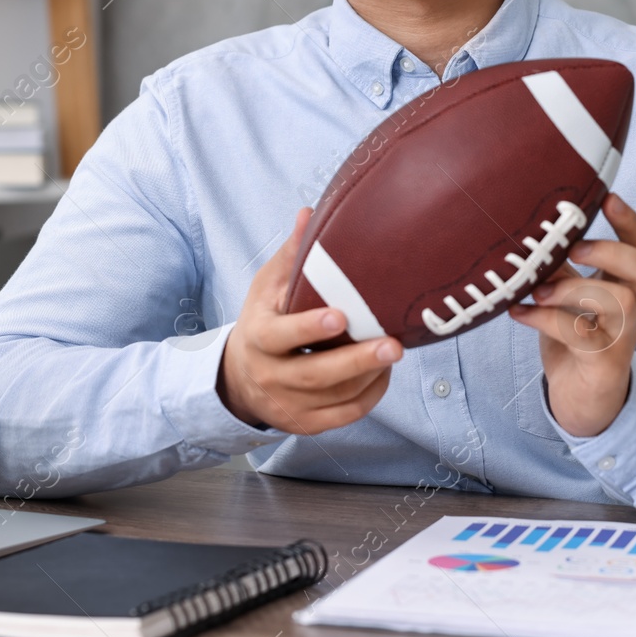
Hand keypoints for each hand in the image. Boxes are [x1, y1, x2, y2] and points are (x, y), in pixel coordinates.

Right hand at [217, 207, 403, 433]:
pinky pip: (343, 416)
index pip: (281, 337)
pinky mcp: (305, 424)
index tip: (340, 317)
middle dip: (357, 360)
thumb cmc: (263, 320)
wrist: (240, 378)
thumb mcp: (267, 286)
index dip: (309, 329)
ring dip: (370, 376)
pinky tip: (383, 375)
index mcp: (258, 337)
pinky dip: (368, 397)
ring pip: (335, 397)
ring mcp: (287, 405)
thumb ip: (291, 254)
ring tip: (395, 351)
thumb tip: (310, 212)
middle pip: (315, 375)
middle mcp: (270, 375)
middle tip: (393, 345)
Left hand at [508, 192, 635, 436]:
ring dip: (574, 287)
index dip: (631, 221)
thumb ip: (560, 266)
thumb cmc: (574, 340)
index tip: (607, 196)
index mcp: (624, 286)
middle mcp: (631, 310)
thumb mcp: (566, 296)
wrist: (581, 401)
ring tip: (537, 290)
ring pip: (620, 301)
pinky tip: (518, 313)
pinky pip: (581, 334)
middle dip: (612, 250)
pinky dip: (546, 319)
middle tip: (574, 248)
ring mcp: (621, 337)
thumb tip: (532, 227)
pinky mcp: (604, 363)